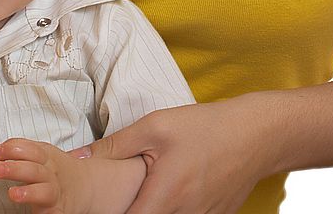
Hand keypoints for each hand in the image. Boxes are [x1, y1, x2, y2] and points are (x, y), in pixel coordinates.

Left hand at [0, 138, 92, 213]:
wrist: (86, 187)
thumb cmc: (55, 170)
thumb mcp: (42, 154)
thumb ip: (20, 150)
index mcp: (47, 158)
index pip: (31, 150)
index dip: (13, 149)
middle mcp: (51, 175)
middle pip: (34, 170)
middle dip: (15, 169)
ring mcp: (55, 194)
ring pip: (44, 193)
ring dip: (29, 193)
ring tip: (13, 194)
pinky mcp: (57, 211)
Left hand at [73, 102, 268, 213]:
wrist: (256, 134)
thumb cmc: (204, 127)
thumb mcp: (154, 127)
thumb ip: (114, 146)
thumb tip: (76, 158)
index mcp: (165, 197)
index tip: (97, 206)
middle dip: (129, 212)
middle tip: (119, 196)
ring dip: (152, 210)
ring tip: (147, 190)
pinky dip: (173, 209)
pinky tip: (169, 191)